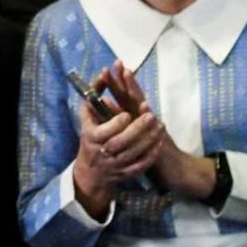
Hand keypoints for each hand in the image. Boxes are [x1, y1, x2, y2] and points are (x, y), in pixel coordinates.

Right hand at [69, 61, 167, 218]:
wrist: (91, 170)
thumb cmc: (90, 136)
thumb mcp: (86, 115)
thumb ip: (94, 94)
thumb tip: (103, 73)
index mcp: (91, 138)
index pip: (104, 132)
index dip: (116, 124)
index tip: (127, 114)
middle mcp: (103, 152)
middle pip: (121, 143)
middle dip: (137, 130)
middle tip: (151, 117)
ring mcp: (116, 164)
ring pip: (134, 153)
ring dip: (148, 140)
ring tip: (160, 126)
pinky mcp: (127, 172)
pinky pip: (141, 165)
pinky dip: (151, 154)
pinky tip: (159, 142)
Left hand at [99, 62, 217, 200]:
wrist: (176, 170)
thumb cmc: (152, 151)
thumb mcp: (136, 132)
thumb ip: (123, 119)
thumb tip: (106, 106)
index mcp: (138, 116)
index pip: (126, 95)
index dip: (118, 82)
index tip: (109, 67)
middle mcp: (146, 118)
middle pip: (133, 95)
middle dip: (124, 79)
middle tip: (117, 62)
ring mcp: (152, 126)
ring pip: (141, 105)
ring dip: (134, 89)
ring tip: (127, 73)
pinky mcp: (157, 137)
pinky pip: (148, 125)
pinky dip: (144, 117)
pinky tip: (138, 106)